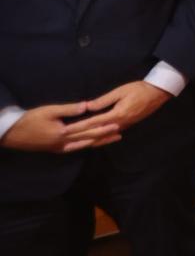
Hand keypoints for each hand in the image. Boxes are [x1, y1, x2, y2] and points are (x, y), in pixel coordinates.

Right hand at [0, 100, 121, 152]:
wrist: (13, 134)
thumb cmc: (31, 119)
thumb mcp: (50, 110)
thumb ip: (69, 109)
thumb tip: (88, 106)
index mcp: (64, 133)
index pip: (88, 129)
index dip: (103, 127)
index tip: (116, 123)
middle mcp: (64, 143)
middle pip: (88, 138)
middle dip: (105, 135)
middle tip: (120, 131)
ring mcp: (60, 148)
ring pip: (84, 145)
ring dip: (98, 141)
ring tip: (113, 138)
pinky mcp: (56, 150)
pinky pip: (75, 148)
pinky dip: (86, 145)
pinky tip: (93, 143)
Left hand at [70, 81, 172, 137]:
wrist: (157, 93)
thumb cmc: (139, 89)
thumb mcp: (120, 91)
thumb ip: (103, 100)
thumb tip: (87, 107)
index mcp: (116, 115)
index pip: (92, 123)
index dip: (78, 127)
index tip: (65, 130)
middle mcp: (119, 124)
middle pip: (96, 134)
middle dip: (79, 137)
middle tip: (65, 141)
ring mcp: (123, 126)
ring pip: (103, 138)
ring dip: (88, 141)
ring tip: (75, 145)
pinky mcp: (126, 126)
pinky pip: (109, 136)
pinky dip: (99, 140)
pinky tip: (93, 141)